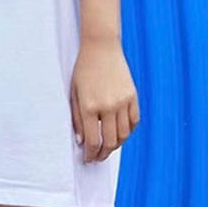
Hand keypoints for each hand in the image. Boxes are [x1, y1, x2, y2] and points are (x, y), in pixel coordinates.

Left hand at [69, 35, 139, 162]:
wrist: (101, 48)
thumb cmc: (83, 69)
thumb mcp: (74, 92)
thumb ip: (77, 118)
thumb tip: (81, 141)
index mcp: (89, 106)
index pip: (92, 140)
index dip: (90, 154)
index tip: (87, 158)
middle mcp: (107, 106)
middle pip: (109, 142)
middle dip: (102, 154)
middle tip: (97, 157)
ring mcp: (122, 101)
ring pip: (123, 135)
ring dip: (116, 145)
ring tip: (108, 146)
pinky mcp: (132, 96)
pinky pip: (133, 121)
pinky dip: (128, 131)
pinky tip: (120, 133)